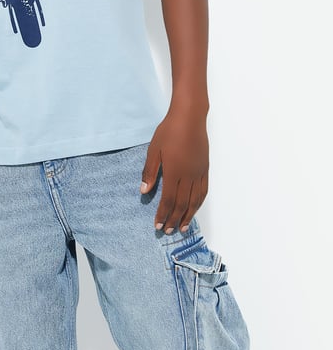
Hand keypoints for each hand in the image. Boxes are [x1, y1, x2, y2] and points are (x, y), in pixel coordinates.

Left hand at [140, 110, 208, 233]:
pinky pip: (203, 191)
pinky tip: (194, 209)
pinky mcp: (205, 169)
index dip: (163, 214)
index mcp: (174, 172)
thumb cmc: (169, 131)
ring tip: (183, 228)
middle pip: (182, 204)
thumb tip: (144, 191)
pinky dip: (198, 203)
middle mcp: (188, 176)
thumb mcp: (154, 150)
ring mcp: (199, 173)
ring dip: (188, 216)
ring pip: (194, 201)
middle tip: (168, 231)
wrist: (190, 118)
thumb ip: (150, 171)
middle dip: (174, 219)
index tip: (158, 225)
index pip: (168, 200)